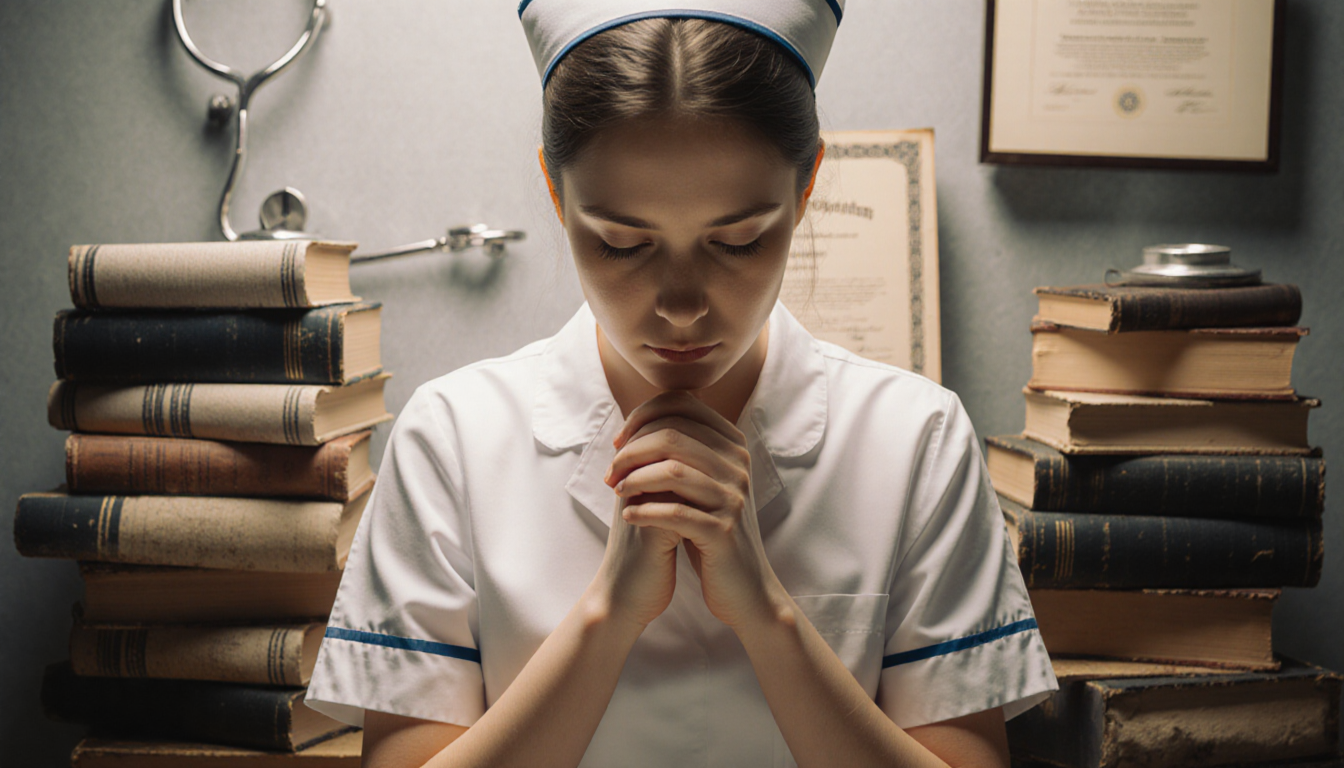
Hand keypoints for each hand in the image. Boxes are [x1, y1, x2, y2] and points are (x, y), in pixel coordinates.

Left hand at [605, 391, 784, 630]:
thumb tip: (636, 422)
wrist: (743, 585)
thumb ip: (681, 452)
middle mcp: (738, 464)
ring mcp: (733, 497)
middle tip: (611, 473)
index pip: (682, 404)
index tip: (619, 442)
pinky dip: (644, 511)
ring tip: (617, 492)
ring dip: (633, 480)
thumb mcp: (700, 483)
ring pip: (671, 470)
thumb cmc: (709, 529)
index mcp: (732, 445)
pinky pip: (674, 513)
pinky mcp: (723, 531)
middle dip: (630, 451)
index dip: (641, 416)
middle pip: (671, 435)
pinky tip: (629, 516)